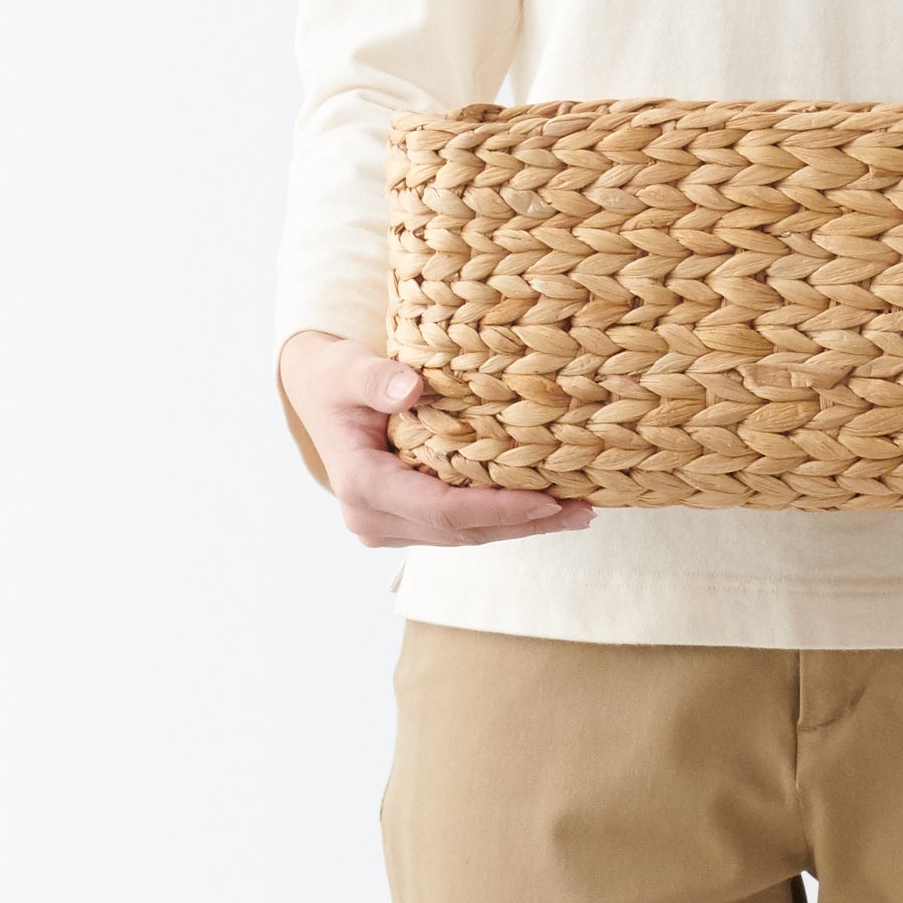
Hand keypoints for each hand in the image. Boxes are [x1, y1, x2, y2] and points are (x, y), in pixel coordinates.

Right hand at [278, 330, 593, 547]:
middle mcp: (372, 518)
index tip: (548, 500)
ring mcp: (386, 525)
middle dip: (524, 524)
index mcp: (362, 486)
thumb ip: (376, 378)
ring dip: (520, 526)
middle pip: (461, 530)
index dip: (498, 509)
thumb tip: (410, 389)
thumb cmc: (335, 376)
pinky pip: (458, 525)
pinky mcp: (403, 520)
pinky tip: (543, 508)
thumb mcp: (348, 367)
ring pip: (464, 535)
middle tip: (583, 513)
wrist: (318, 392)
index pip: (442, 509)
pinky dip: (500, 518)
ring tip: (577, 514)